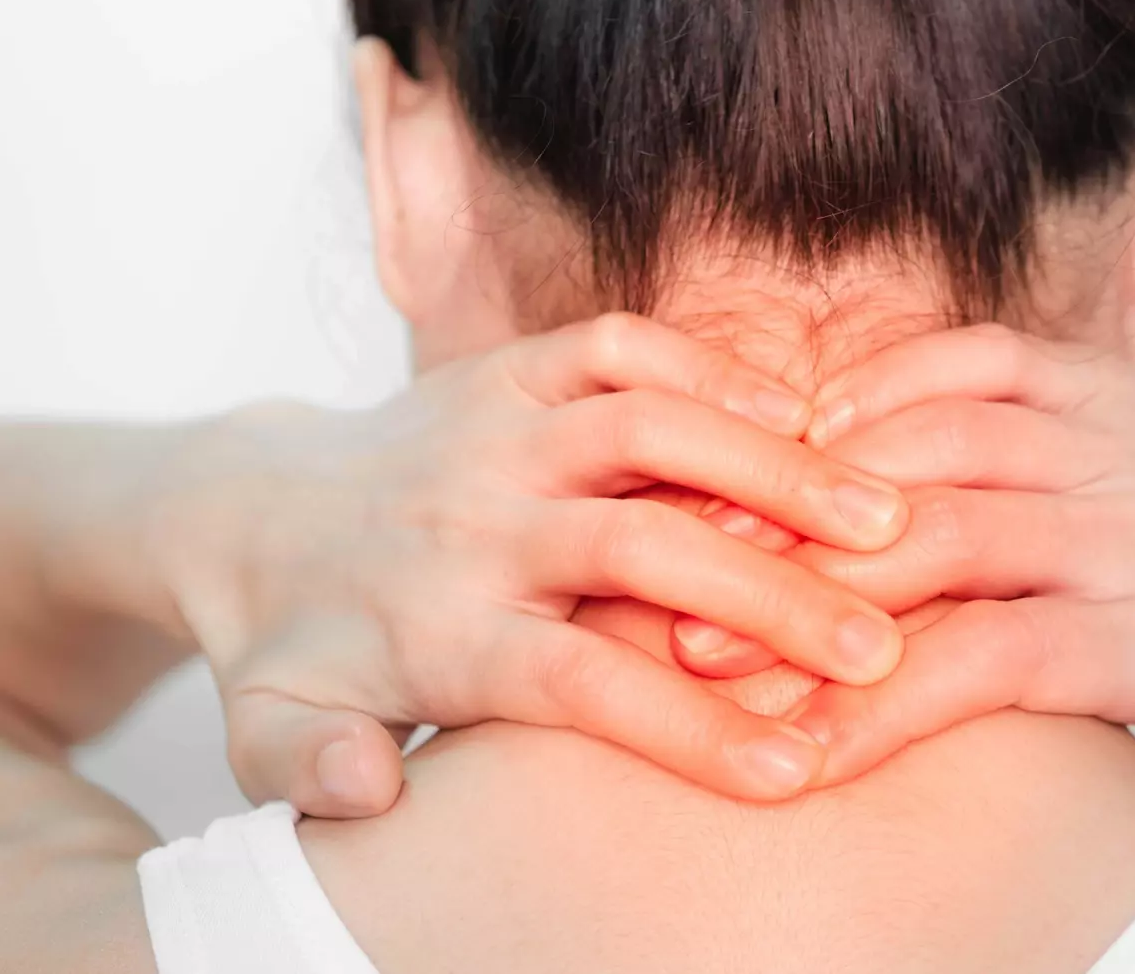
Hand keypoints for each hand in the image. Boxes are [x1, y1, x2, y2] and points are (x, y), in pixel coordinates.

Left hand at [152, 313, 910, 815]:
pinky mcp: (508, 366)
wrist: (251, 513)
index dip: (688, 727)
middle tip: (878, 642)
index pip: (577, 683)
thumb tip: (373, 788)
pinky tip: (802, 413)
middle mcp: (474, 524)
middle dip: (768, 595)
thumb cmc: (296, 644)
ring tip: (883, 513)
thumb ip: (306, 770)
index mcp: (439, 630)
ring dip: (769, 470)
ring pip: (644, 431)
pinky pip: (616, 346)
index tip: (795, 772)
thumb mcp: (265, 734)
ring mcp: (494, 431)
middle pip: (637, 549)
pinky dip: (710, 370)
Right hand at [673, 324, 1134, 840]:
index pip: (1001, 660)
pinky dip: (892, 381)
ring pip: (952, 438)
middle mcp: (1130, 523)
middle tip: (703, 637)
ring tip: (721, 530)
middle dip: (818, 588)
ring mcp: (1112, 435)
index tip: (790, 750)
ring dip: (828, 481)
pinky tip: (808, 423)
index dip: (886, 704)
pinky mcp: (1098, 377)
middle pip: (952, 538)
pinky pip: (982, 357)